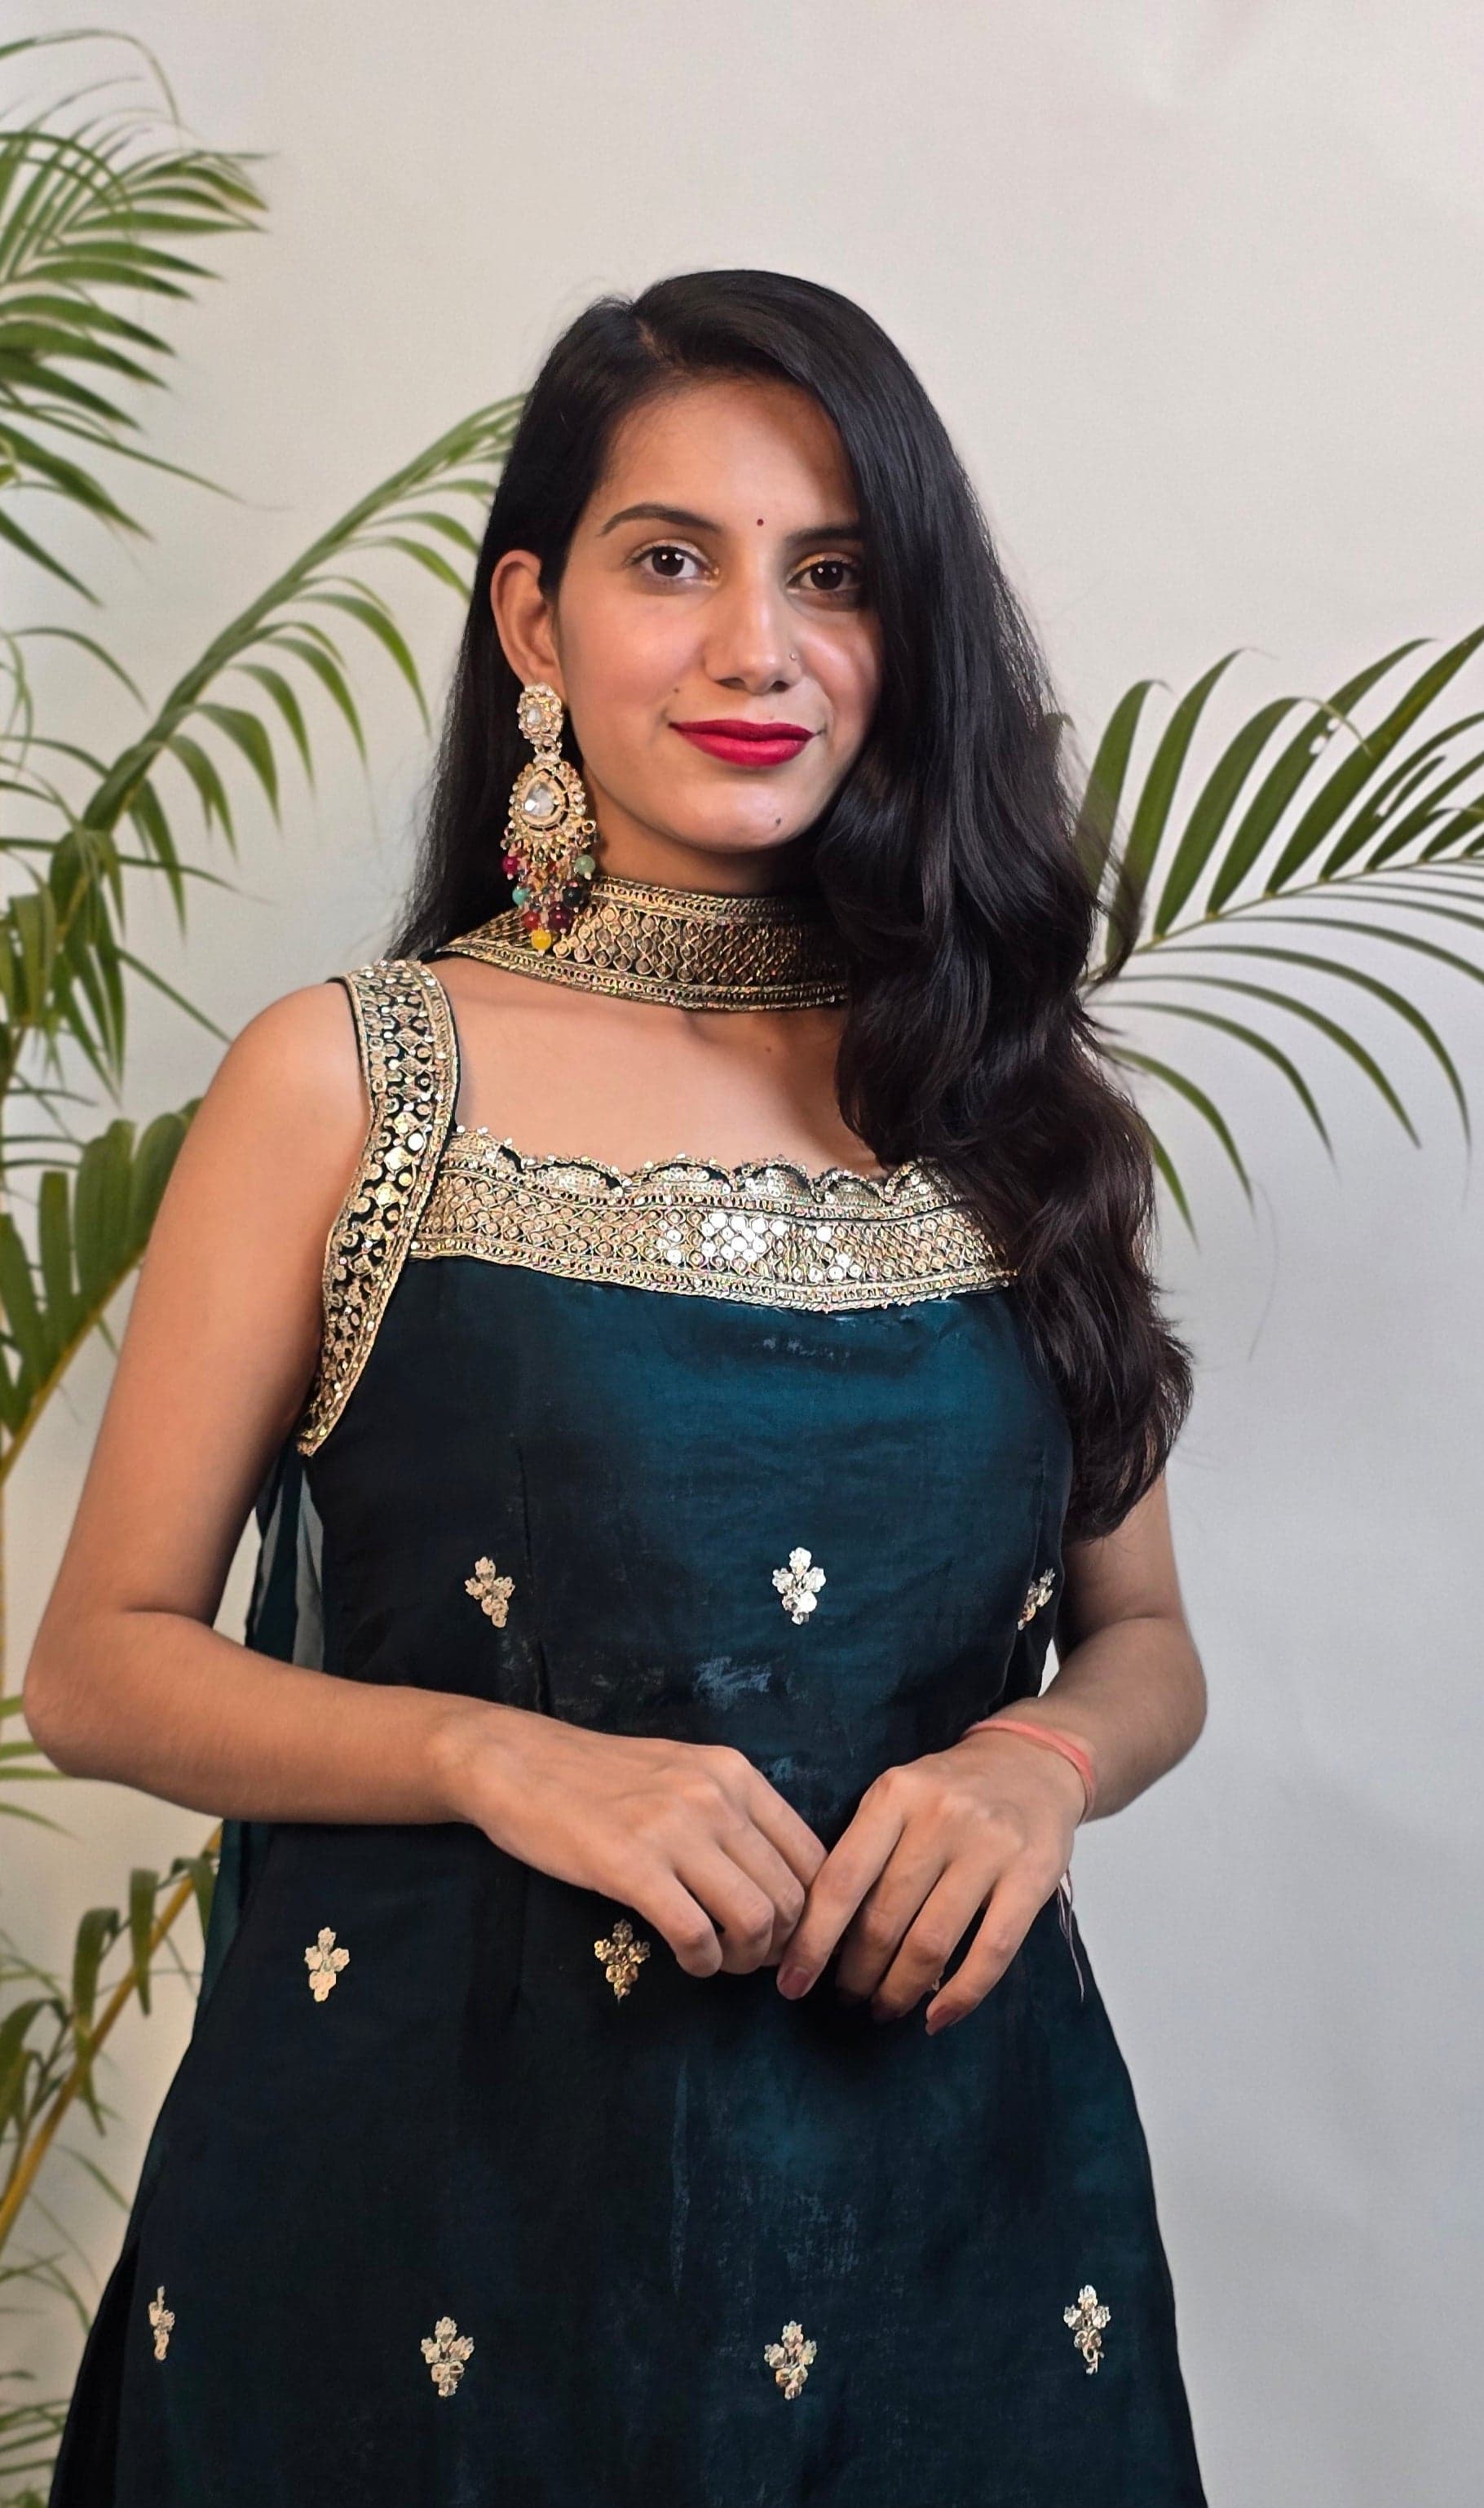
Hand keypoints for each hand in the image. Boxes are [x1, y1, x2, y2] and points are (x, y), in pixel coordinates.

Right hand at [430, 1701, 825, 1979]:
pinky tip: (691, 1962)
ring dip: (747, 1959)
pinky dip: (704, 1963)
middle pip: (792, 1895)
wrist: (518, 1763)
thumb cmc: (600, 1777)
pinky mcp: (631, 1865)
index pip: (813, 1856)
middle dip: (784, 1945)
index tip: (791, 1937)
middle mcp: (716, 1796)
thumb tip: (780, 1882)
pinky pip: (696, 1934)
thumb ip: (732, 1815)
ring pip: (755, 1918)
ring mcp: (674, 1829)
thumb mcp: (684, 1774)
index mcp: (735, 1774)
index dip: (815, 1912)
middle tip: (755, 1961)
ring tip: (722, 1962)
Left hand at [773, 1726, 1084, 2031]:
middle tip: (846, 1996)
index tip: (791, 1982)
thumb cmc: (948, 1792)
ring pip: (931, 1941)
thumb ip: (863, 1852)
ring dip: (900, 1990)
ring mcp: (989, 1846)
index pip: (841, 1880)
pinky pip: (992, 1952)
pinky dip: (961, 1995)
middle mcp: (939, 1816)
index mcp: (894, 1795)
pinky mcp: (1032, 1875)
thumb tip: (818, 1935)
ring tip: (884, 2007)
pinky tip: (938, 2018)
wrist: (1032, 1761)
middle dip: (857, 1973)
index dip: (812, 1941)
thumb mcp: (896, 1797)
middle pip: (884, 1919)